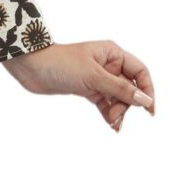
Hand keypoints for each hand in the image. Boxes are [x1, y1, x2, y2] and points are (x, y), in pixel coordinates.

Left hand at [3, 40, 154, 132]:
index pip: (139, 72)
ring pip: (118, 98)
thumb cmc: (60, 63)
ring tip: (113, 123)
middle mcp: (107, 64)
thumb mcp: (93, 76)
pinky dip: (110, 114)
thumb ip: (121, 89)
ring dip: (118, 111)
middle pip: (129, 88)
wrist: (31, 68)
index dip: (147, 90)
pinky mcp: (87, 89)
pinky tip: (113, 126)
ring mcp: (97, 78)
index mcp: (111, 53)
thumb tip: (146, 101)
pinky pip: (105, 103)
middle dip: (127, 104)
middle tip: (118, 117)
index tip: (149, 111)